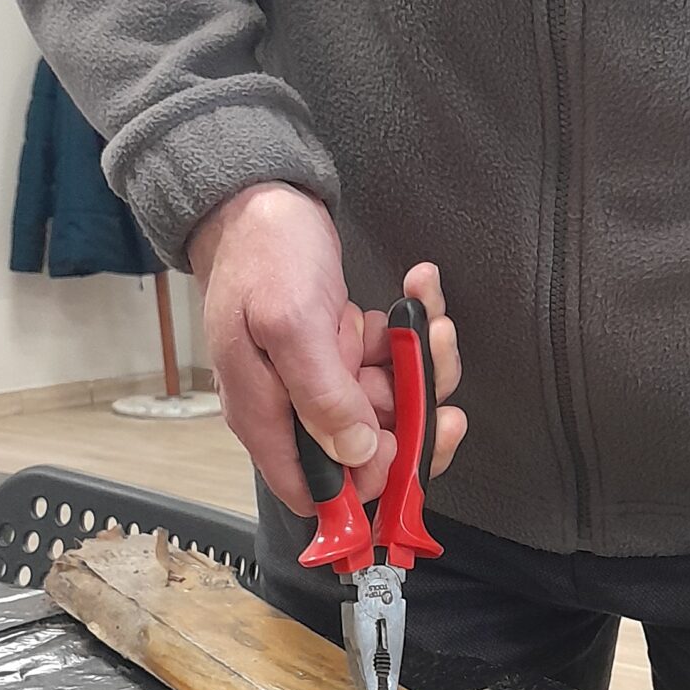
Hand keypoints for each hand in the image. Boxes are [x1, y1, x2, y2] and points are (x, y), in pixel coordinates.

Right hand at [189, 183, 465, 513]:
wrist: (256, 197)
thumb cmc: (261, 254)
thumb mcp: (290, 323)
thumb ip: (320, 394)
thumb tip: (355, 454)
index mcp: (265, 416)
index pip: (315, 492)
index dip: (364, 483)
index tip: (403, 447)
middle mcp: (292, 408)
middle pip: (365, 450)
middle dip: (410, 414)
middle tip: (433, 373)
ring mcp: (319, 380)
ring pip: (387, 403)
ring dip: (419, 364)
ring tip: (429, 320)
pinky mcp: (340, 352)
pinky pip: (387, 361)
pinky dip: (407, 333)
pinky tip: (416, 294)